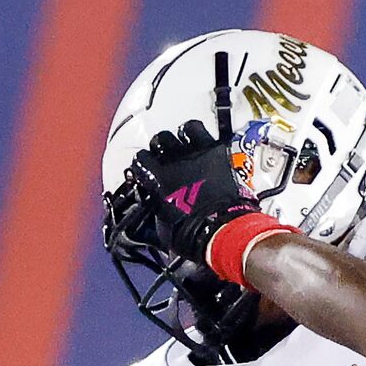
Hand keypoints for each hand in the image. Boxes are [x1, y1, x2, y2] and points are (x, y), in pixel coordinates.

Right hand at [119, 122, 261, 266]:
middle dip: (162, 147)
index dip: (143, 165)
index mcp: (158, 178)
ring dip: (184, 137)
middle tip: (167, 157)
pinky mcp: (217, 153)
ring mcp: (197, 154)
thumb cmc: (196, 234)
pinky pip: (207, 134)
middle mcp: (174, 160)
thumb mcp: (165, 228)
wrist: (224, 231)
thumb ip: (158, 210)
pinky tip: (206, 145)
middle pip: (161, 140)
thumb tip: (157, 208)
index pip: (141, 160)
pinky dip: (205, 138)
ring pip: (184, 130)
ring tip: (187, 147)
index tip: (146, 170)